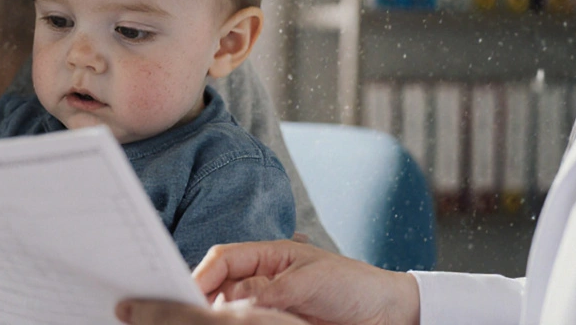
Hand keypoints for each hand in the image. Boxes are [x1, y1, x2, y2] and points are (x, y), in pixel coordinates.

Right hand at [119, 240, 419, 324]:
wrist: (388, 315)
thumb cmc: (354, 286)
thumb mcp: (311, 281)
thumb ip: (270, 290)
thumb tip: (233, 302)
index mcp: (268, 257)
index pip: (223, 260)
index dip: (202, 274)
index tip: (187, 293)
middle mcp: (262, 281)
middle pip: (218, 287)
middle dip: (201, 298)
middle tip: (188, 312)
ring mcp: (268, 307)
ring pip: (229, 311)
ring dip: (220, 316)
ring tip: (211, 320)